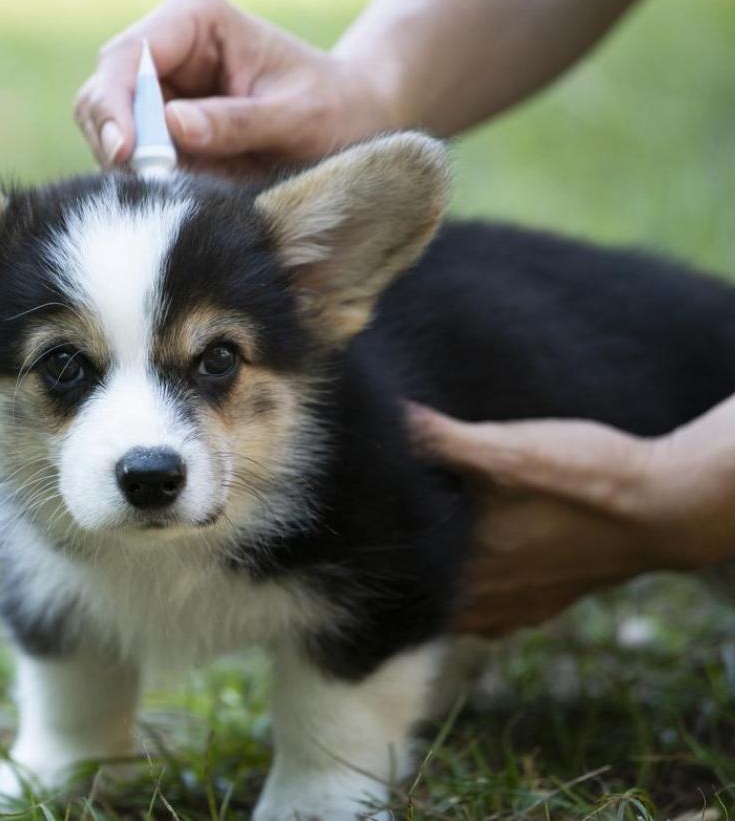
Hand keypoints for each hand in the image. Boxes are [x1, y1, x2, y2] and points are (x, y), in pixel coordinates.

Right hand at [73, 0, 402, 173]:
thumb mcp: (294, 117)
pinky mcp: (157, 126)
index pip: (129, 56)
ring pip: (105, 127)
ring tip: (168, 190)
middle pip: (103, 91)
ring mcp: (157, 88)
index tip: (126, 153)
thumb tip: (172, 127)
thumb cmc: (330, 109)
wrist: (348, 123)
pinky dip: (139, 179)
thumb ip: (236, 123)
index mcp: (196, 20)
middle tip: (143, 183)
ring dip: (126, 164)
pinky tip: (171, 193)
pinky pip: (127, 156)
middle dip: (114, 139)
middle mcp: (165, 47)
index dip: (116, 104)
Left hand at [408, 394, 734, 636]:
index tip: (362, 523)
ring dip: (440, 583)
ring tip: (427, 546)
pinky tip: (478, 565)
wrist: (668, 508)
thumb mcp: (508, 448)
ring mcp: (520, 608)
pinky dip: (477, 592)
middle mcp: (489, 601)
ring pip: (459, 609)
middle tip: (388, 532)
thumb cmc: (587, 478)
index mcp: (467, 568)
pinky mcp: (548, 604)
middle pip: (425, 595)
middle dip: (405, 567)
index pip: (399, 574)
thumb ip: (443, 439)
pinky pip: (494, 613)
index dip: (377, 550)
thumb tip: (389, 416)